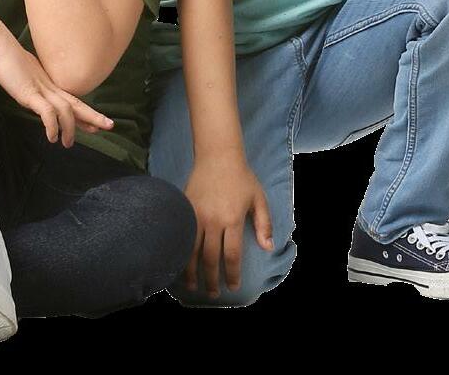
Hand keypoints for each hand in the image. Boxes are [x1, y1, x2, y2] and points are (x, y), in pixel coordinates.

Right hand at [0, 26, 113, 145]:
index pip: (72, 100)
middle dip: (93, 116)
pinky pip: (47, 111)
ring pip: (65, 110)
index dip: (86, 112)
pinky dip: (52, 125)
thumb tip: (36, 96)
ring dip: (70, 128)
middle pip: (76, 103)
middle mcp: (49, 86)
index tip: (98, 123)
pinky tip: (52, 137)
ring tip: (69, 144)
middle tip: (109, 126)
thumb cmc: (8, 58)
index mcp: (49, 83)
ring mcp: (40, 89)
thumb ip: (33, 86)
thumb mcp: (24, 76)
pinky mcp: (29, 92)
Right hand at [182, 153, 273, 297]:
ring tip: (194, 287)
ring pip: (191, 251)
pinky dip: (180, 254)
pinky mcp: (185, 210)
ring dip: (192, 272)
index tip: (233, 286)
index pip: (231, 255)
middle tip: (213, 293)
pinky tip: (180, 265)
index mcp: (232, 219)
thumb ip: (264, 224)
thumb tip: (269, 248)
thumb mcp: (258, 198)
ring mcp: (196, 216)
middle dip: (211, 279)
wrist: (217, 155)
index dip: (232, 274)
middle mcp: (213, 220)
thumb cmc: (241, 177)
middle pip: (210, 258)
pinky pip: (181, 237)